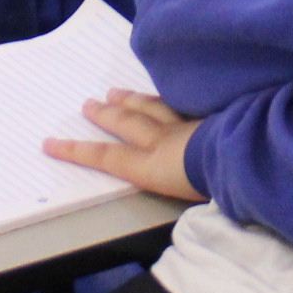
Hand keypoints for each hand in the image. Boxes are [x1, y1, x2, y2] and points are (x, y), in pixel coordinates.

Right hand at [47, 88, 203, 201]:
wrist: (244, 154)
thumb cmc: (215, 186)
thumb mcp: (189, 201)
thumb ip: (177, 190)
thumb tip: (174, 185)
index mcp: (152, 165)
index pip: (107, 157)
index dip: (77, 150)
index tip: (49, 142)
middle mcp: (162, 140)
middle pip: (127, 123)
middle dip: (105, 114)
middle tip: (88, 104)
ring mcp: (186, 124)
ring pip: (151, 106)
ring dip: (131, 98)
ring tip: (115, 91)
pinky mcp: (208, 114)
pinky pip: (183, 102)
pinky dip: (170, 95)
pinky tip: (168, 90)